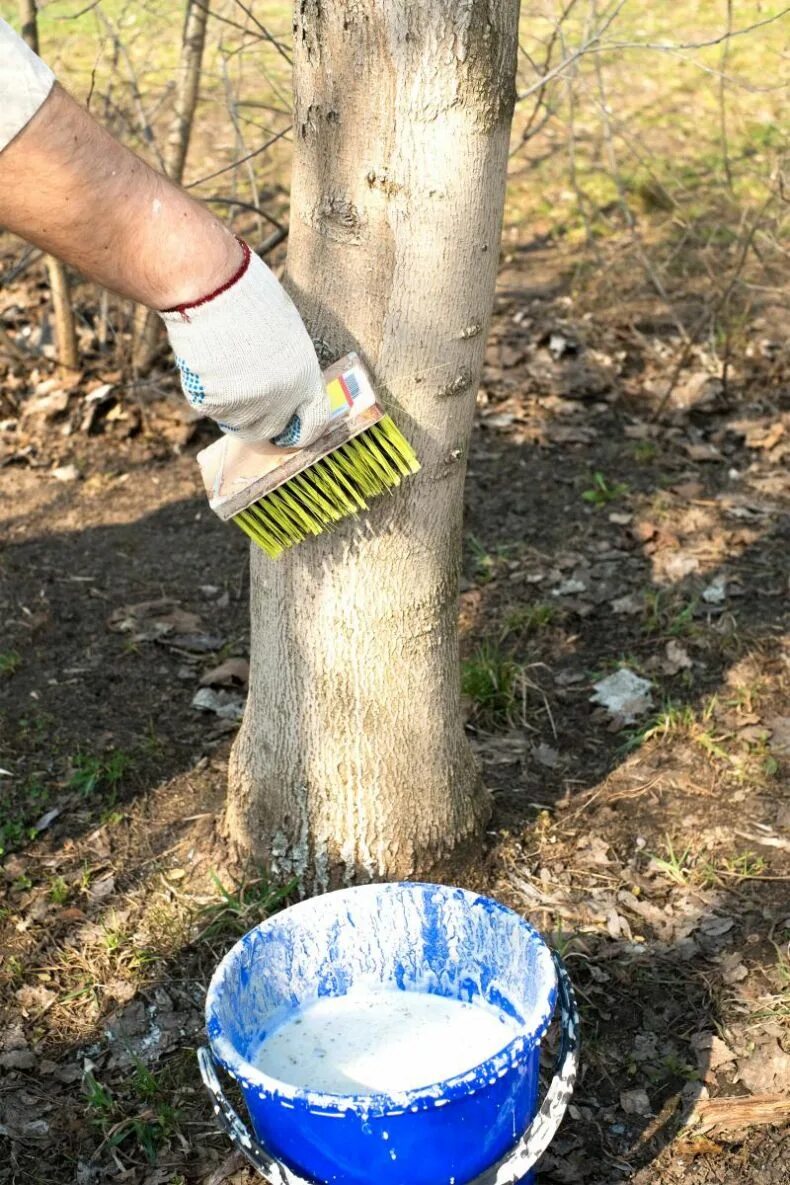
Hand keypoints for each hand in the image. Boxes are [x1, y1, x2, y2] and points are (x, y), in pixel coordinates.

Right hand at [159, 240, 329, 445]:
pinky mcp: (214, 404)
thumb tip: (284, 384)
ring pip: (239, 424)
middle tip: (249, 403)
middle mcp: (280, 400)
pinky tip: (209, 367)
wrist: (210, 289)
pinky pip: (214, 409)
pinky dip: (211, 395)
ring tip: (226, 375)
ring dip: (235, 409)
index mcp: (305, 379)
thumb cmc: (251, 297)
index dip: (300, 429)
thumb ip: (290, 365)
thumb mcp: (288, 332)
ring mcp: (246, 406)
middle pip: (273, 430)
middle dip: (264, 422)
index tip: (290, 428)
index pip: (312, 424)